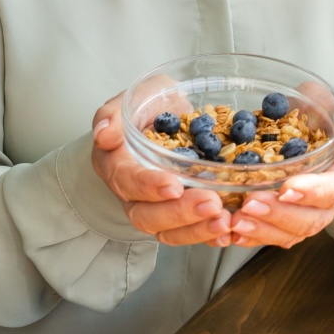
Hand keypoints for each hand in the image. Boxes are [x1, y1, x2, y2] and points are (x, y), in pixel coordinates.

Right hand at [91, 93, 232, 246]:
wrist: (166, 113)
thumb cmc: (149, 105)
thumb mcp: (133, 97)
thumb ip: (114, 113)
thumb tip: (104, 133)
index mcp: (115, 163)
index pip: (127, 181)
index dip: (148, 186)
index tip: (173, 185)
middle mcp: (132, 192)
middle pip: (147, 216)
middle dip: (180, 213)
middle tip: (211, 203)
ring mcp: (155, 206)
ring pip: (168, 231)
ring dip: (197, 230)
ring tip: (225, 221)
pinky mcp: (177, 213)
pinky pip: (189, 233)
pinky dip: (209, 236)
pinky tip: (229, 233)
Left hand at [229, 107, 333, 248]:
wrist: (314, 131)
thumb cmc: (325, 118)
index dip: (312, 192)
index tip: (286, 188)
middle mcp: (331, 201)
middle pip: (311, 219)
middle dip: (279, 215)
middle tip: (250, 204)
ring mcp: (309, 213)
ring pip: (292, 233)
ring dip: (263, 230)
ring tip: (237, 221)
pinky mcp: (288, 220)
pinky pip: (274, 236)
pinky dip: (254, 237)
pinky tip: (234, 232)